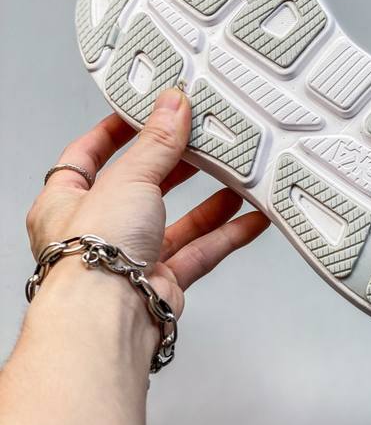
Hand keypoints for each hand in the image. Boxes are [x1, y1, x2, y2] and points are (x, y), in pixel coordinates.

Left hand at [25, 87, 269, 328]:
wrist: (107, 318)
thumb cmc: (90, 254)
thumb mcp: (128, 178)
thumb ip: (157, 142)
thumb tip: (172, 107)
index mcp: (66, 201)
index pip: (86, 156)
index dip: (114, 133)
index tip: (142, 115)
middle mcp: (96, 230)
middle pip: (140, 188)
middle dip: (174, 166)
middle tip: (201, 142)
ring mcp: (129, 257)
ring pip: (176, 222)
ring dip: (208, 201)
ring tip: (235, 176)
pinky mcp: (161, 281)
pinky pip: (200, 252)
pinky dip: (227, 235)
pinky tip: (250, 218)